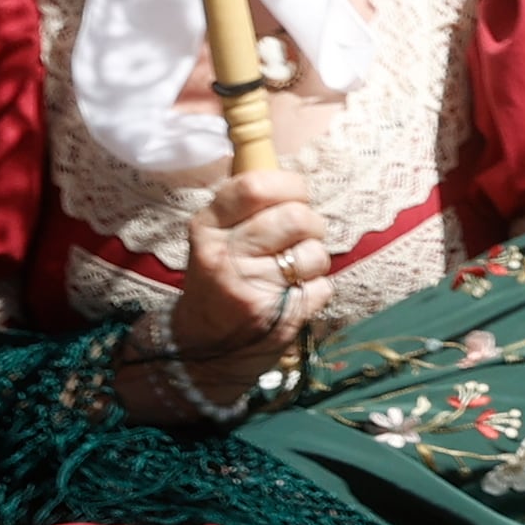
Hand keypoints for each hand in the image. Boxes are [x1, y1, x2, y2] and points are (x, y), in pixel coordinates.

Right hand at [172, 167, 334, 372]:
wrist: (201, 344)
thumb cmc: (219, 278)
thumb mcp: (215, 238)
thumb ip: (246, 209)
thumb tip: (290, 179)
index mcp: (207, 227)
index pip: (256, 186)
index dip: (290, 185)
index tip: (296, 194)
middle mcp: (225, 254)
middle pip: (297, 217)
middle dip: (311, 225)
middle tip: (300, 237)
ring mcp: (252, 287)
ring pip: (315, 253)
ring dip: (314, 261)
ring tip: (291, 271)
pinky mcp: (279, 315)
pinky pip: (323, 287)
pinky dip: (316, 290)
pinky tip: (292, 295)